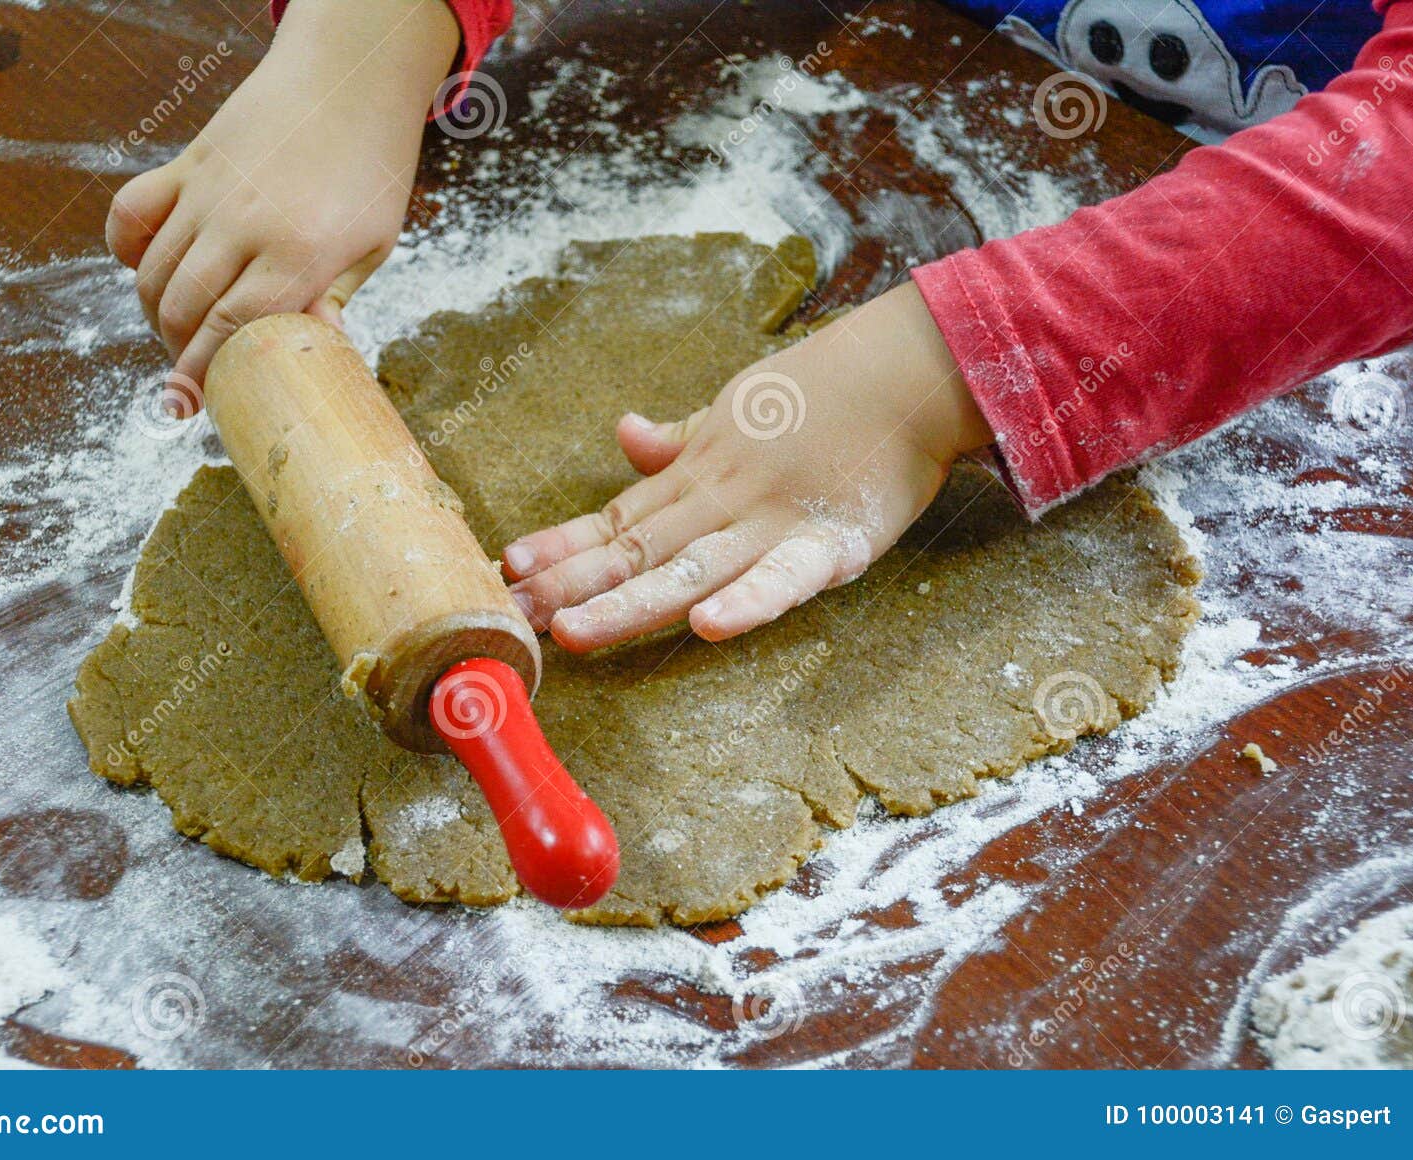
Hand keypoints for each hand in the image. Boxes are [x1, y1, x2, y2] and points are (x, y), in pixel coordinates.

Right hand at [104, 0, 459, 385]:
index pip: (234, 328)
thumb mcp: (374, 243)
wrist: (348, 79)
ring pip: (152, 271)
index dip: (204, 371)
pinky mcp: (187, 164)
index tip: (191, 402)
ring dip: (155, 314)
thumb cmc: (371, 168)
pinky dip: (126, 249)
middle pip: (184, 308)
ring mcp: (209, 191)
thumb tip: (315, 353)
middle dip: (179, 351)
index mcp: (299, 252)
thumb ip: (334, 299)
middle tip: (191, 370)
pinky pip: (131, 214)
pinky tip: (146, 270)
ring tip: (177, 333)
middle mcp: (245, 223)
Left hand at [502, 282, 993, 651]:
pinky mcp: (833, 542)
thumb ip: (681, 440)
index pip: (618, 519)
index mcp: (699, 475)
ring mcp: (774, 521)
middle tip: (512, 617)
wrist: (904, 371)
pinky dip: (751, 600)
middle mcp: (723, 500)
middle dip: (571, 586)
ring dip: (630, 602)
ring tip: (575, 631)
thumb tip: (627, 434)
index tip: (507, 568)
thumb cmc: (821, 395)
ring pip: (691, 569)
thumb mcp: (735, 412)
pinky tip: (710, 626)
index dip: (562, 545)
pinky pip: (787, 577)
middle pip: (638, 551)